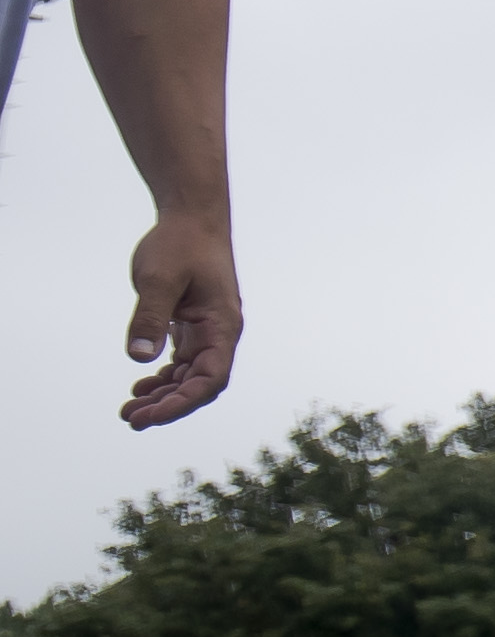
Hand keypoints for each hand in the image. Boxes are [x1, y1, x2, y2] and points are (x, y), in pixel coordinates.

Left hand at [121, 211, 238, 427]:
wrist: (192, 218)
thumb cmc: (181, 243)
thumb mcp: (159, 279)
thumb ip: (150, 318)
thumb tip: (140, 359)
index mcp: (222, 326)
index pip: (210, 378)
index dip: (182, 402)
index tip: (151, 415)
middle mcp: (219, 334)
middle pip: (200, 385)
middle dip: (168, 406)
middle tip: (131, 419)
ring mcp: (207, 331)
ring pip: (190, 377)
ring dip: (164, 396)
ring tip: (130, 409)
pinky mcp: (192, 325)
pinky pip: (182, 362)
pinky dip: (163, 378)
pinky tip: (141, 386)